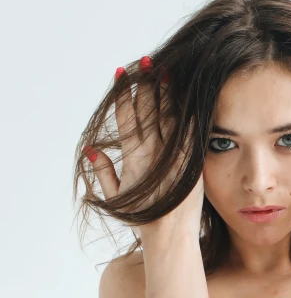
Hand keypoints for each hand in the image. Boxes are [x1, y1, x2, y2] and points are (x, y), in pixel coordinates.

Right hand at [83, 57, 203, 237]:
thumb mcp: (115, 198)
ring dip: (166, 93)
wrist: (169, 236)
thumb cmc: (141, 220)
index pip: (126, 119)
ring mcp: (173, 157)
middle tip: (146, 61)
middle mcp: (152, 154)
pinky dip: (189, 114)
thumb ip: (103, 173)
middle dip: (146, 85)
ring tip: (164, 70)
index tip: (122, 74)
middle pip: (147, 111)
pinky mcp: (192, 162)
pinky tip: (189, 96)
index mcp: (132, 159)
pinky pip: (190, 132)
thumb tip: (91, 149)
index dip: (123, 95)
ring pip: (168, 117)